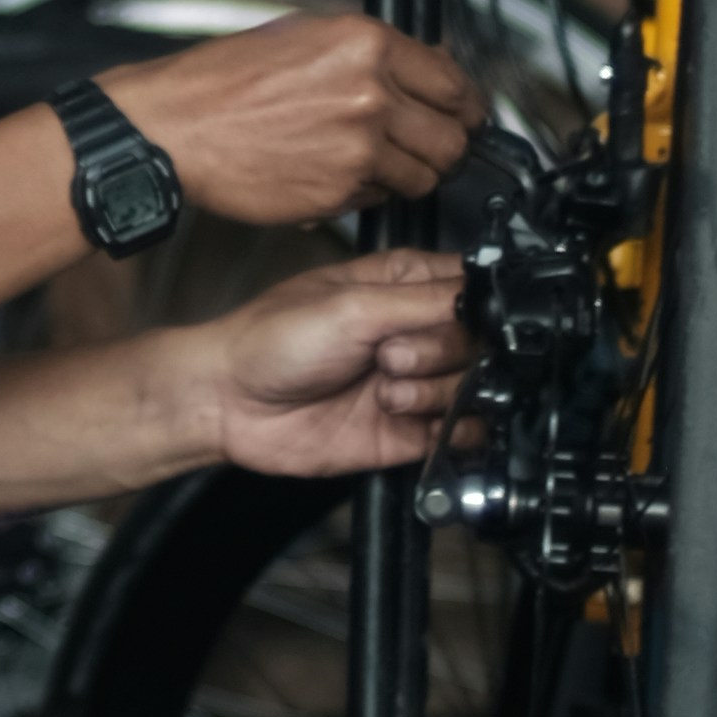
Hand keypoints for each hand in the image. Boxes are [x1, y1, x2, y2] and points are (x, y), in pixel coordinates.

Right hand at [110, 12, 479, 228]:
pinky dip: (370, 193)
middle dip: (448, 145)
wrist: (174, 128)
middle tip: (433, 146)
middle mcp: (371, 94)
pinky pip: (382, 199)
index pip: (453, 83)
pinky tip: (337, 173)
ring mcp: (358, 149)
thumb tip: (425, 66)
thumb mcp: (303, 35)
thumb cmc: (223, 82)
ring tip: (377, 162)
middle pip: (452, 138)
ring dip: (411, 174)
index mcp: (367, 44)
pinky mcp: (339, 193)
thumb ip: (371, 52)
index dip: (465, 105)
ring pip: (425, 176)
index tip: (466, 114)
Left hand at [199, 250, 473, 484]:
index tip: (447, 318)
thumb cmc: (271, 340)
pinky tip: (412, 419)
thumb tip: (484, 295)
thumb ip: (424, 303)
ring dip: (435, 392)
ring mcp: (415, 381)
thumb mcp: (351, 307)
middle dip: (441, 353)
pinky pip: (465, 431)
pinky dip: (452, 430)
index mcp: (403, 285)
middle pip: (480, 341)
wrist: (232, 404)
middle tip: (390, 358)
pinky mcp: (411, 428)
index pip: (475, 287)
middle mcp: (414, 331)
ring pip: (475, 386)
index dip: (473, 306)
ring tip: (385, 393)